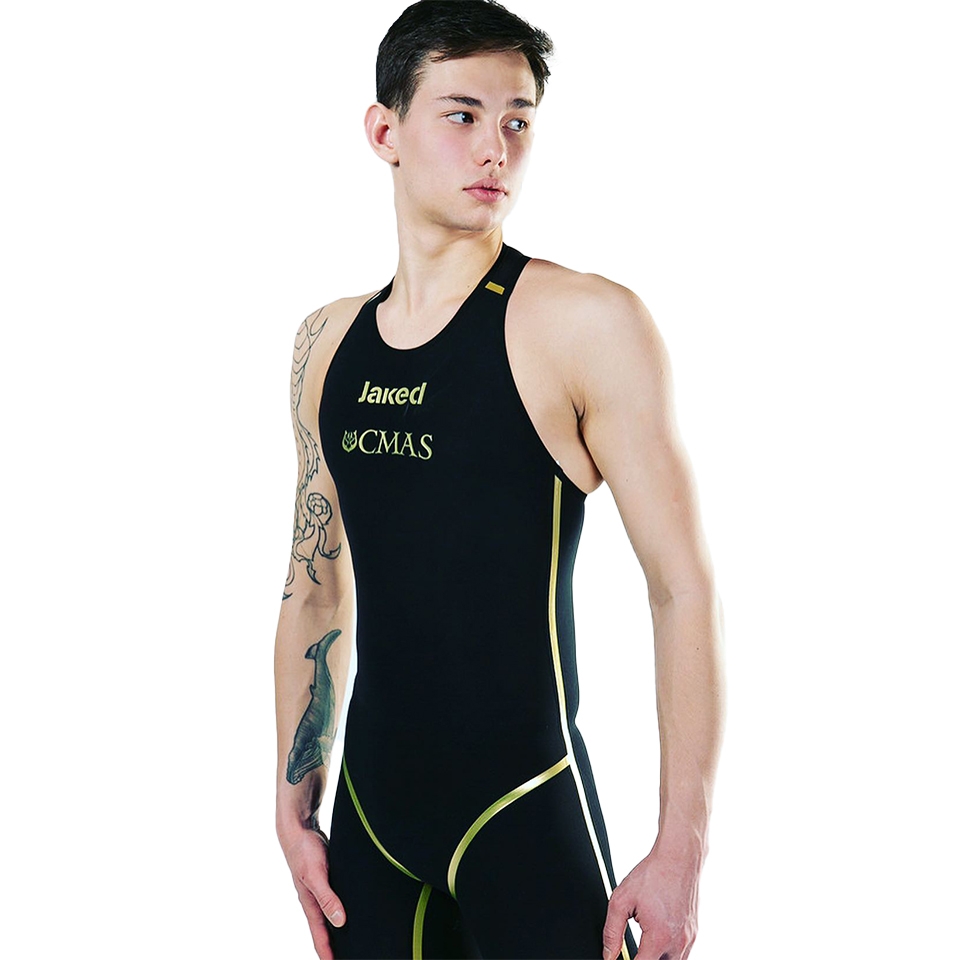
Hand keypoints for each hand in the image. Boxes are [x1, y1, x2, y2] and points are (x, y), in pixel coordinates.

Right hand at [277, 820, 345, 958]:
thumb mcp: (316, 875)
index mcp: (310, 904)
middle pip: (324, 931)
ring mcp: (318, 890)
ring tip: (348, 942)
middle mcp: (314, 901)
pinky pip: (333, 901)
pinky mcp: (325, 880)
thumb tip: (339, 921)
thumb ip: (327, 898)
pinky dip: (338, 911)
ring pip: (328, 916)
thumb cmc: (303, 851)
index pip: (320, 937)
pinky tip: (348, 911)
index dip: (328, 954)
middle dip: (332, 947)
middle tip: (346, 958)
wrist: (299, 829)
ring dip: (336, 931)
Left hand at [601, 844, 699, 959]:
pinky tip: (658, 935)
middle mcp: (678, 942)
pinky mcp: (694, 932)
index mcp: (659, 937)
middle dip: (645, 959)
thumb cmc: (652, 875)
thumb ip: (612, 931)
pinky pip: (682, 953)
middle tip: (634, 949)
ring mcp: (689, 938)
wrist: (678, 857)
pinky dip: (669, 950)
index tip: (621, 958)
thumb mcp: (621, 900)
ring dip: (658, 958)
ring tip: (646, 942)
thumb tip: (608, 955)